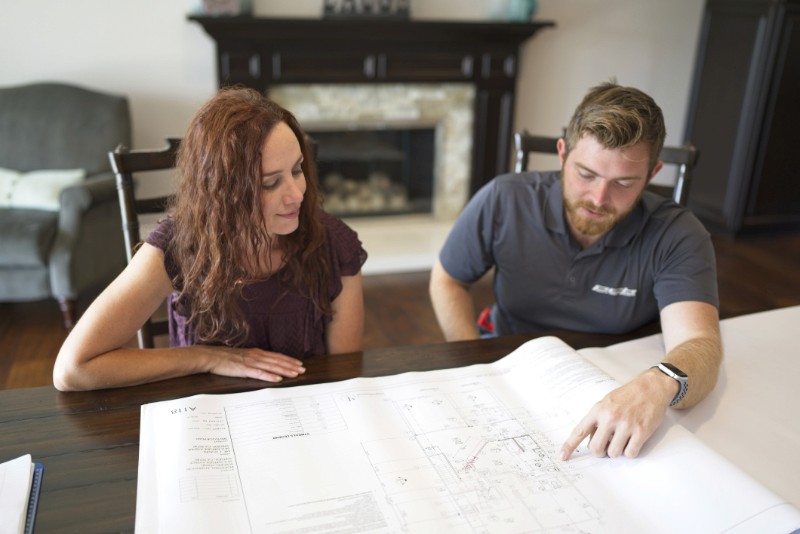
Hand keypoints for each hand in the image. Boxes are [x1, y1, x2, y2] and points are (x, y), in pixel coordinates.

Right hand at [204, 346, 305, 382]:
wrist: (210, 356)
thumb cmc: (224, 358)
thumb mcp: (242, 357)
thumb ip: (252, 360)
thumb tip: (262, 365)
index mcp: (255, 353)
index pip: (276, 356)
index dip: (288, 360)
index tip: (298, 363)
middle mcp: (255, 356)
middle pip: (277, 361)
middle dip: (291, 365)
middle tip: (303, 369)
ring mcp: (250, 362)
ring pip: (272, 367)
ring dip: (284, 370)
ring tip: (295, 374)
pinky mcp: (244, 369)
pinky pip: (259, 373)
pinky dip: (270, 376)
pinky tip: (278, 379)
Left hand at [559, 370, 675, 459]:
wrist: (651, 387)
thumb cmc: (628, 395)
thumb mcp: (606, 402)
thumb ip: (597, 420)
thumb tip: (590, 440)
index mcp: (598, 410)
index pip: (579, 431)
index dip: (569, 446)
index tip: (562, 456)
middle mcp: (610, 418)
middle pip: (596, 448)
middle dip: (600, 452)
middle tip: (605, 447)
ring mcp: (626, 425)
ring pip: (613, 453)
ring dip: (617, 451)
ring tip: (622, 439)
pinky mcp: (641, 431)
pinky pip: (630, 453)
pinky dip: (630, 451)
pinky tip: (633, 441)